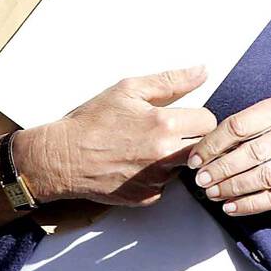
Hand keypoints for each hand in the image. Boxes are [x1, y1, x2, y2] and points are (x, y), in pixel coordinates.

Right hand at [16, 65, 216, 208]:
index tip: (186, 117)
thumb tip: (201, 72)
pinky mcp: (147, 197)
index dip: (199, 117)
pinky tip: (136, 164)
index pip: (208, 121)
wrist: (63, 157)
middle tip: (171, 132)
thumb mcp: (129, 90)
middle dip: (192, 139)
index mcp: (163, 124)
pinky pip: (165, 185)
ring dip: (173, 158)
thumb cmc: (91, 122)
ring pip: (183, 167)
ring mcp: (156, 180)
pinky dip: (156, 176)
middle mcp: (164, 155)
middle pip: (203, 148)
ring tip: (146, 147)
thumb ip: (171, 81)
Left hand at [185, 97, 270, 216]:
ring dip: (231, 188)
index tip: (195, 157)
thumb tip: (203, 150)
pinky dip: (248, 205)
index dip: (211, 144)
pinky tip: (230, 207)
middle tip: (200, 179)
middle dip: (218, 169)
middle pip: (247, 154)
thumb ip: (245, 127)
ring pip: (259, 178)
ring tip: (212, 193)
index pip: (237, 126)